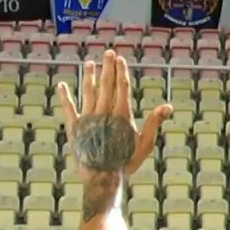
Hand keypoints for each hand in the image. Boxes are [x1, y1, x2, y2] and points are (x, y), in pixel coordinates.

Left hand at [57, 51, 171, 178]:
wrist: (102, 177)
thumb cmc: (126, 162)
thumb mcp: (144, 144)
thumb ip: (154, 122)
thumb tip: (167, 106)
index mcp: (121, 114)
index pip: (121, 87)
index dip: (121, 72)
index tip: (120, 60)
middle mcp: (104, 112)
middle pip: (106, 84)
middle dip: (108, 67)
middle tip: (108, 52)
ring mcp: (88, 118)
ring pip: (88, 91)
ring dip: (89, 76)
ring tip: (90, 64)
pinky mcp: (75, 127)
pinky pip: (69, 108)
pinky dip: (65, 96)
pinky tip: (62, 86)